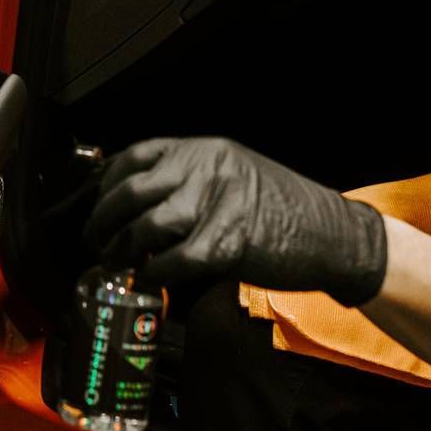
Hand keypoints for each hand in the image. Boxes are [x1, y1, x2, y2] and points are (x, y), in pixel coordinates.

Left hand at [85, 136, 386, 305]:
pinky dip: (155, 274)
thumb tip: (139, 203)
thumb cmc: (284, 210)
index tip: (96, 203)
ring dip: (123, 250)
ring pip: (146, 226)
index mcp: (205, 150)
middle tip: (96, 240)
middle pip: (131, 191)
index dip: (107, 182)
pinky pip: (174, 261)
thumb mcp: (234, 175)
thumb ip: (190, 180)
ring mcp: (217, 203)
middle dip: (104, 220)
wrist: (334, 234)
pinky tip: (151, 280)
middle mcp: (206, 169)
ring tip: (118, 263)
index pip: (136, 156)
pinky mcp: (229, 243)